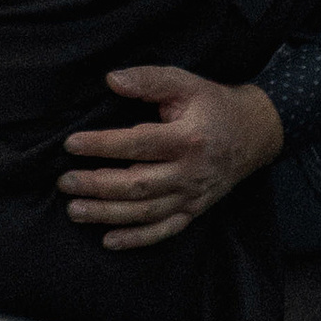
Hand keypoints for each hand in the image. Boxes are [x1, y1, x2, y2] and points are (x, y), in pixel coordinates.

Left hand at [61, 67, 283, 248]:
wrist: (255, 133)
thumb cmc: (214, 105)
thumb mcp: (186, 83)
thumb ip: (149, 80)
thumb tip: (111, 80)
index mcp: (188, 138)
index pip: (138, 145)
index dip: (103, 145)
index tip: (71, 144)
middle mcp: (191, 172)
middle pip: (138, 184)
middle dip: (98, 185)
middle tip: (65, 182)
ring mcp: (193, 196)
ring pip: (146, 212)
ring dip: (107, 214)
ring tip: (75, 210)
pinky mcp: (195, 211)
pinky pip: (164, 230)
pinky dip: (136, 239)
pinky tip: (108, 240)